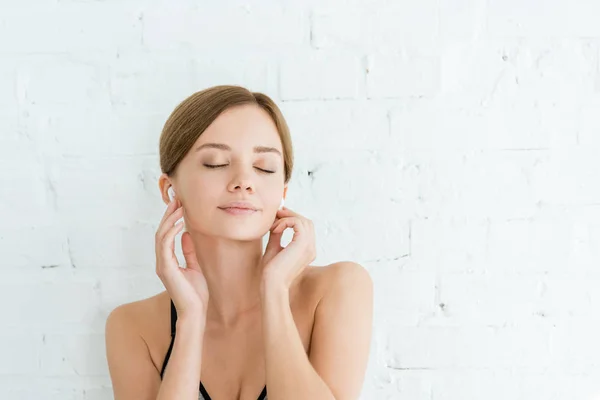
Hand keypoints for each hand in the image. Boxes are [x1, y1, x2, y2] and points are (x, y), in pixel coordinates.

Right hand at [155, 195, 208, 318]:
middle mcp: (162, 261)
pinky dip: (170, 233)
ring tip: (178, 207)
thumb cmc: (196, 293)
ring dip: (169, 220)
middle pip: (161, 232)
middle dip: (168, 215)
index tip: (179, 205)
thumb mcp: (195, 266)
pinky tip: (179, 223)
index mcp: (168, 261)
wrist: (195, 311)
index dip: (171, 218)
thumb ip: (188, 251)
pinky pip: (165, 246)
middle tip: (176, 199)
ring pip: (160, 236)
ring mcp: (162, 265)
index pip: (166, 235)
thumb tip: (186, 234)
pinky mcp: (166, 269)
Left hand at [261, 206, 315, 289]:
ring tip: (274, 223)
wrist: (271, 283)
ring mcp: (309, 247)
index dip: (293, 219)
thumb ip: (278, 235)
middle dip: (292, 215)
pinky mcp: (303, 244)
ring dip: (287, 218)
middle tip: (277, 213)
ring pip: (304, 221)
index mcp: (307, 251)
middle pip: (307, 222)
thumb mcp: (274, 247)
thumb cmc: (271, 271)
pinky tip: (275, 229)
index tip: (278, 216)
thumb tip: (277, 222)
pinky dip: (286, 222)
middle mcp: (311, 249)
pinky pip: (297, 223)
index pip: (306, 228)